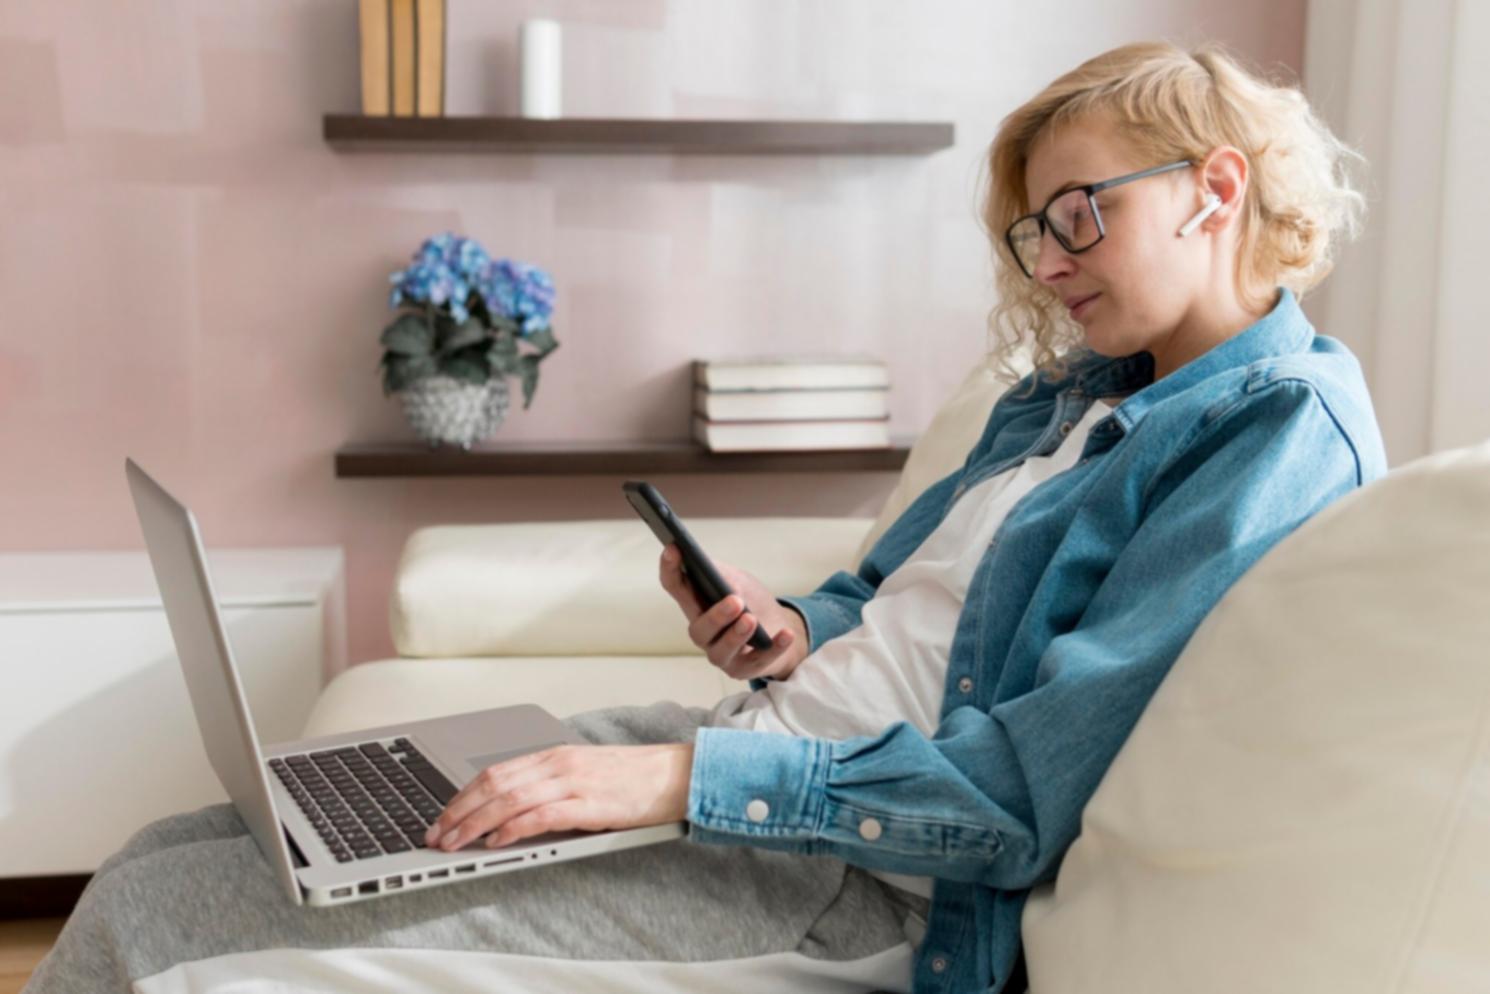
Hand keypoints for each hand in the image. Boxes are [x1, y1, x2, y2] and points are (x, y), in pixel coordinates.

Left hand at [423, 743, 693, 851]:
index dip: (462, 795)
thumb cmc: (634, 779)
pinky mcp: (589, 804)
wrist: (677, 774)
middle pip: (494, 784)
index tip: (442, 816)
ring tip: (455, 842)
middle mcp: (558, 764)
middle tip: (436, 835)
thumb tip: (512, 812)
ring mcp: (573, 782)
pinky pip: (541, 814)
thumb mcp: (585, 774)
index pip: (495, 771)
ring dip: (475, 823)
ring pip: (509, 798)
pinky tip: (496, 842)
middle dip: (458, 811)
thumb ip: (551, 786)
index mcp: (555, 755)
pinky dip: (513, 828)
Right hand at [658, 544, 809, 681]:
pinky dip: (774, 648)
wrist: (778, 626)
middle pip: (699, 629)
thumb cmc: (751, 601)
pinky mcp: (744, 669)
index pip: (676, 587)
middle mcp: (704, 633)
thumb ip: (723, 574)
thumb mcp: (738, 580)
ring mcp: (722, 655)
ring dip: (737, 635)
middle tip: (735, 600)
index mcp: (696, 605)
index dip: (670, 569)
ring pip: (721, 651)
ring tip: (751, 619)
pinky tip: (784, 635)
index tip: (672, 548)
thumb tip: (714, 574)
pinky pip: (758, 662)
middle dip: (716, 616)